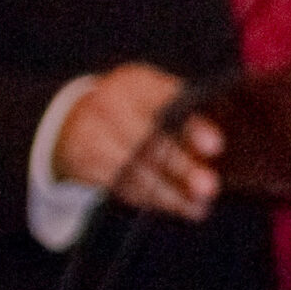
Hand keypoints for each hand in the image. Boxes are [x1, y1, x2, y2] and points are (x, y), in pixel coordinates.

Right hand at [52, 63, 220, 220]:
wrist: (75, 118)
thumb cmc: (132, 108)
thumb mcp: (154, 96)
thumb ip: (184, 113)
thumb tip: (214, 151)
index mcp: (134, 83)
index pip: (167, 103)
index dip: (191, 126)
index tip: (215, 147)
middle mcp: (108, 105)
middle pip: (148, 141)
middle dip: (181, 167)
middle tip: (208, 187)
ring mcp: (90, 134)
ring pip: (133, 171)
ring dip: (167, 194)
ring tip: (196, 206)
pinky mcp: (82, 164)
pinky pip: (120, 186)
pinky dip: (149, 199)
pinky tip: (174, 206)